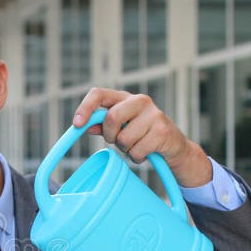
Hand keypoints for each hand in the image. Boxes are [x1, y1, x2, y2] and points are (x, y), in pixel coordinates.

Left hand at [73, 87, 211, 186]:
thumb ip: (102, 126)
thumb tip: (84, 126)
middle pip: (112, 118)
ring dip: (126, 149)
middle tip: (117, 141)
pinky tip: (146, 152)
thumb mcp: (120, 129)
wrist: (174, 148)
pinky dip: (137, 157)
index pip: (99, 94)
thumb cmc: (142, 136)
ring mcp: (154, 115)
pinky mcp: (162, 131)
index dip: (85, 108)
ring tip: (136, 146)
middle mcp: (140, 101)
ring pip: (124, 138)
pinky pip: (137, 151)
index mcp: (125, 98)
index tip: (77, 124)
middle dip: (111, 136)